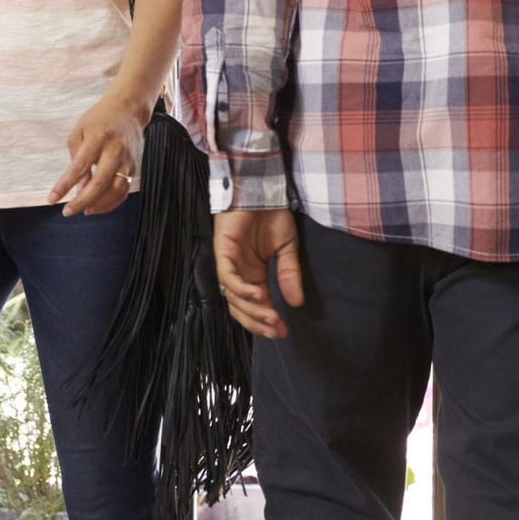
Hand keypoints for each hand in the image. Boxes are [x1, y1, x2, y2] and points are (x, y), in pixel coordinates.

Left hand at [50, 96, 145, 217]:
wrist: (129, 109)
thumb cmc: (99, 119)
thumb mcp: (80, 131)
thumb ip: (76, 159)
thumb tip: (77, 187)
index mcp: (99, 137)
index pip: (80, 166)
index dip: (65, 184)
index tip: (52, 198)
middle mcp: (116, 150)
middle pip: (100, 182)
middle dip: (82, 201)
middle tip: (67, 211)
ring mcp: (128, 160)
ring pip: (116, 190)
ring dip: (99, 205)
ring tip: (83, 210)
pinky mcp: (134, 167)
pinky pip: (124, 190)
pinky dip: (111, 202)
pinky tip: (97, 206)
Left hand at [213, 209, 302, 339]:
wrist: (261, 187)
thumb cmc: (271, 214)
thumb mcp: (287, 248)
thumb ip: (289, 274)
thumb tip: (296, 303)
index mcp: (252, 274)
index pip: (255, 306)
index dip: (266, 321)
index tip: (283, 332)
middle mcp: (238, 272)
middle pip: (240, 307)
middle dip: (258, 322)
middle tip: (276, 330)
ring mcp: (229, 262)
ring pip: (233, 296)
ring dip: (252, 310)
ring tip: (272, 317)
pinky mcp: (222, 251)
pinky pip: (228, 277)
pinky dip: (242, 289)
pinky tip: (259, 294)